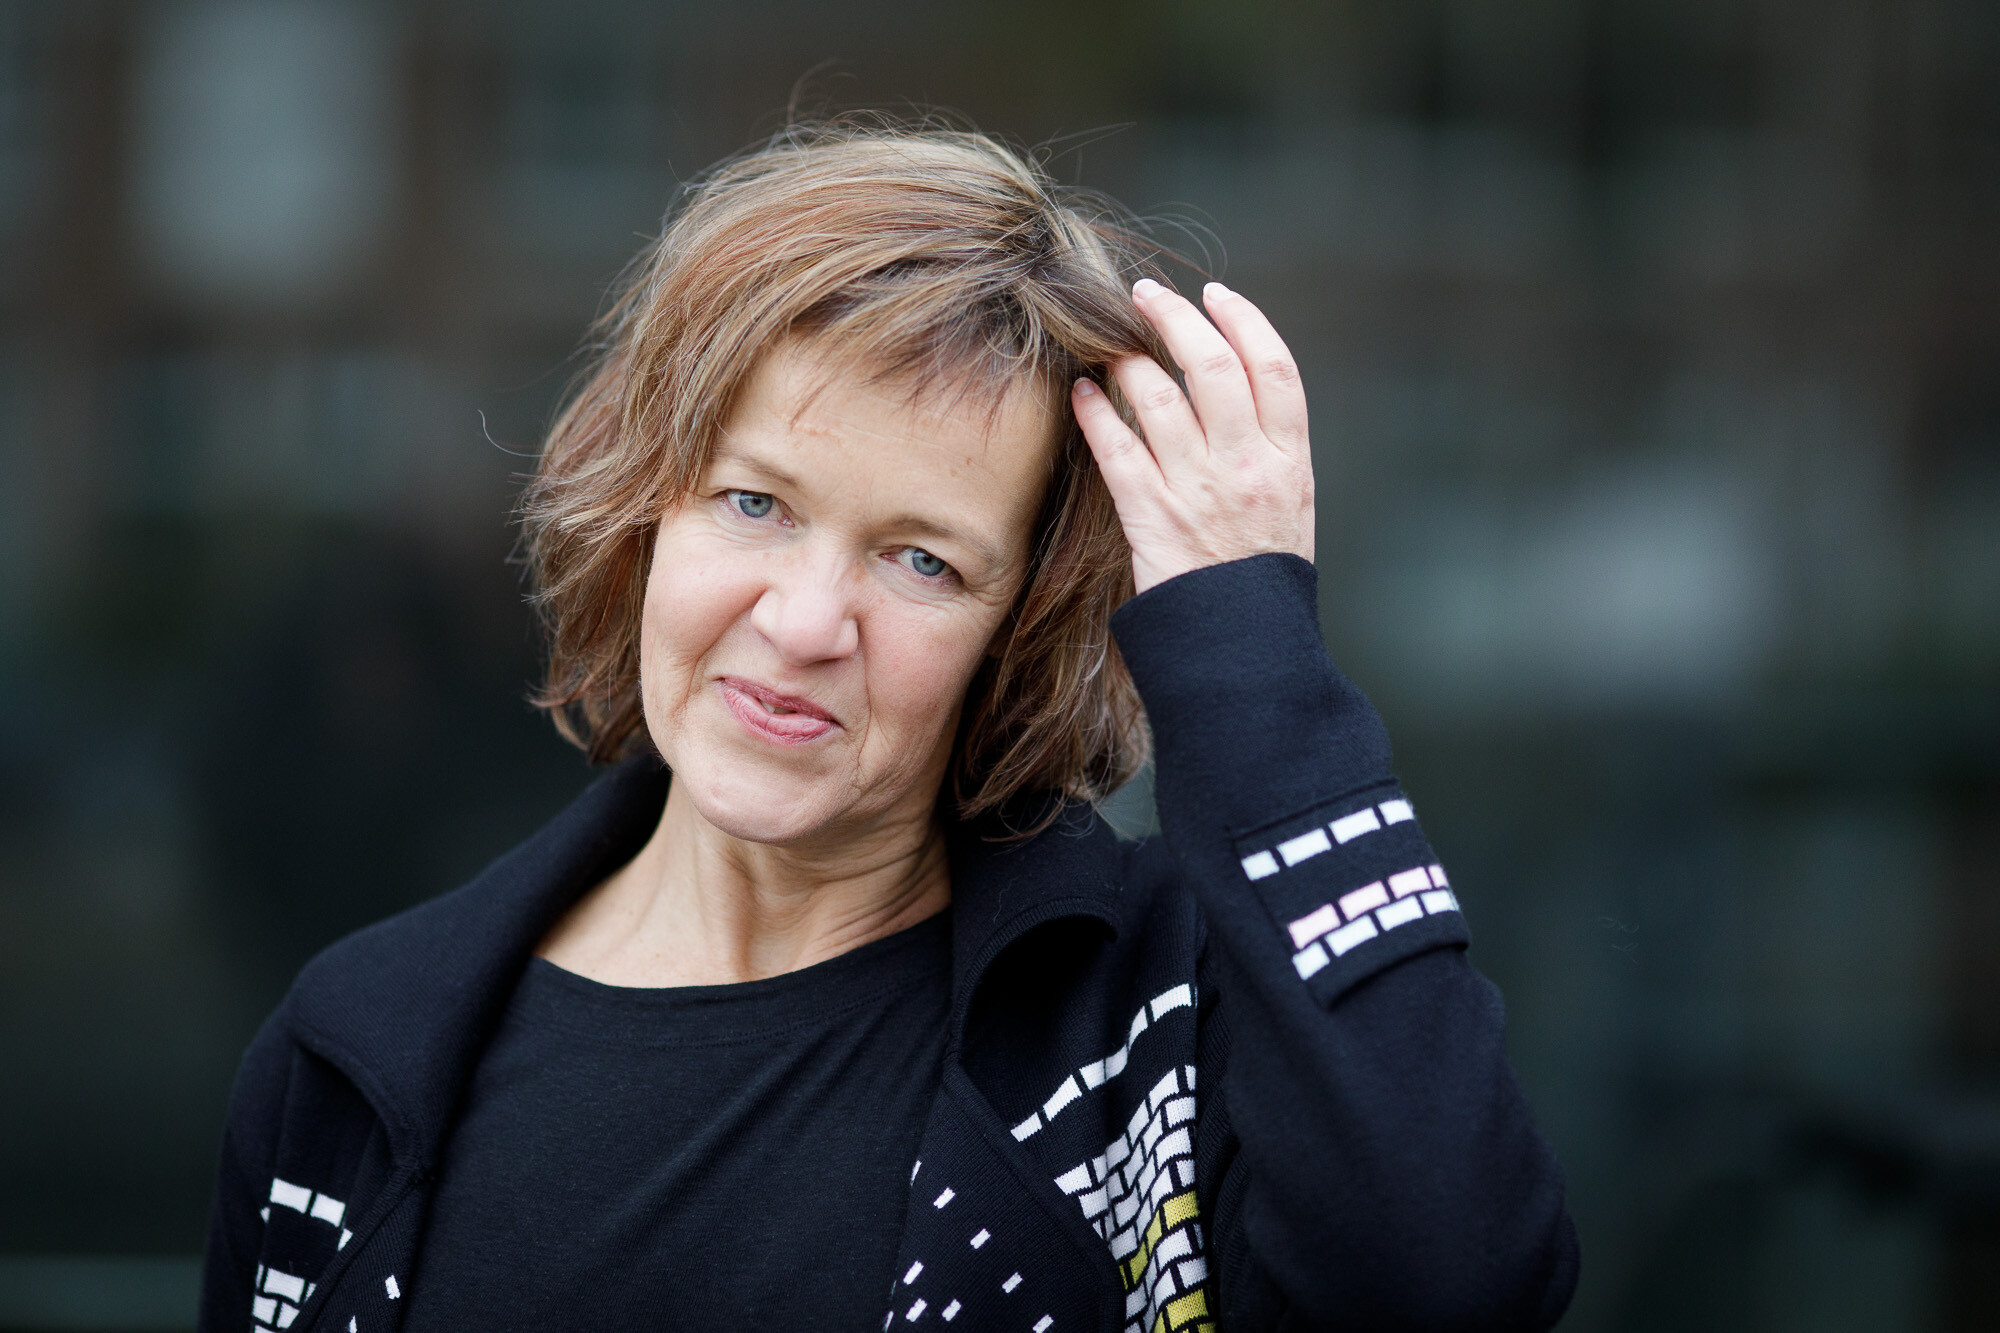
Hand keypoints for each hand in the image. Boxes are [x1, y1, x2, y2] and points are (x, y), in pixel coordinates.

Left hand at [1072, 279, 1313, 594]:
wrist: (1244, 647)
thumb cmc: (1261, 578)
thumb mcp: (1291, 506)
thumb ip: (1268, 449)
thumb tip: (1233, 385)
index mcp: (1288, 461)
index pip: (1275, 368)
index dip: (1245, 321)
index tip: (1217, 295)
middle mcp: (1246, 467)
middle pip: (1214, 366)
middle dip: (1176, 318)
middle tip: (1147, 295)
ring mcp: (1198, 490)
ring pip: (1160, 398)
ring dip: (1129, 359)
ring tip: (1111, 342)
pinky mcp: (1152, 516)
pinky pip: (1117, 449)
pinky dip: (1096, 414)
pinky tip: (1082, 393)